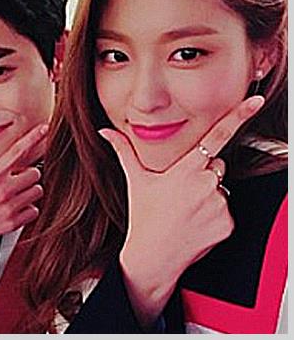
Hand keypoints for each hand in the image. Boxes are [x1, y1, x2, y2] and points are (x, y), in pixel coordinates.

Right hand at [0, 124, 47, 244]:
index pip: (19, 150)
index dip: (34, 137)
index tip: (44, 129)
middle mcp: (4, 190)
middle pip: (35, 173)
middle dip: (28, 172)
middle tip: (18, 175)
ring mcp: (9, 208)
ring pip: (37, 192)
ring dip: (30, 189)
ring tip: (17, 190)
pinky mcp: (11, 224)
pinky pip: (34, 211)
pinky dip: (29, 208)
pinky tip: (17, 205)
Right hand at [99, 95, 264, 325]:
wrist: (153, 256)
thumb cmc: (144, 216)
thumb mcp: (135, 180)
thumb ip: (123, 150)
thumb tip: (105, 131)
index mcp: (185, 170)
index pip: (216, 136)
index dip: (238, 116)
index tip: (255, 102)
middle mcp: (205, 184)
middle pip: (216, 164)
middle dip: (204, 171)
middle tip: (182, 190)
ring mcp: (218, 205)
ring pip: (222, 186)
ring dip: (210, 192)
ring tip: (187, 207)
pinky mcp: (227, 223)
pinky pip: (227, 209)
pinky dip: (215, 213)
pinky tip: (196, 221)